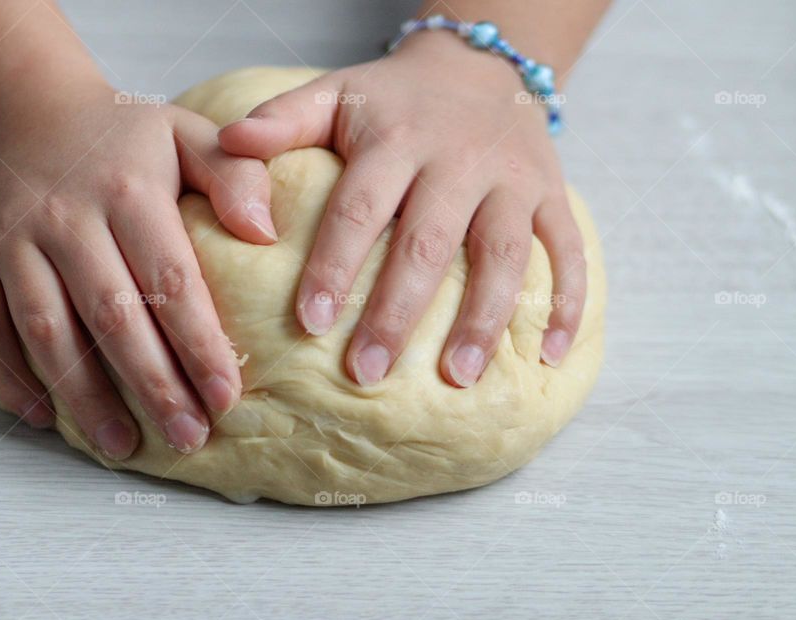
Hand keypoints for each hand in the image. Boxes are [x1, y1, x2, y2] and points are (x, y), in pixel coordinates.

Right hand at [0, 78, 273, 456]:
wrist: (21, 106)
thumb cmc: (120, 135)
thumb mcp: (185, 132)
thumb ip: (234, 175)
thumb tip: (263, 234)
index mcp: (126, 189)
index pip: (170, 280)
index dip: (199, 345)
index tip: (228, 396)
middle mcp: (63, 217)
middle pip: (111, 318)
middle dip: (153, 386)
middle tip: (187, 438)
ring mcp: (8, 239)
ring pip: (47, 333)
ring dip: (86, 398)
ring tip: (123, 447)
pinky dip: (9, 380)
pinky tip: (47, 418)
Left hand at [219, 32, 585, 387]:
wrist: (480, 65)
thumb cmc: (394, 98)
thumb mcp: (336, 93)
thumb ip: (282, 119)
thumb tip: (227, 139)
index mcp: (396, 138)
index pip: (361, 207)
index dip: (334, 264)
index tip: (309, 323)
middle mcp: (457, 159)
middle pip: (430, 242)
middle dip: (397, 312)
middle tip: (366, 374)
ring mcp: (512, 179)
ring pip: (503, 253)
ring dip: (484, 319)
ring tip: (458, 378)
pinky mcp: (551, 194)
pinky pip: (569, 249)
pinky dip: (569, 302)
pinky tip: (551, 356)